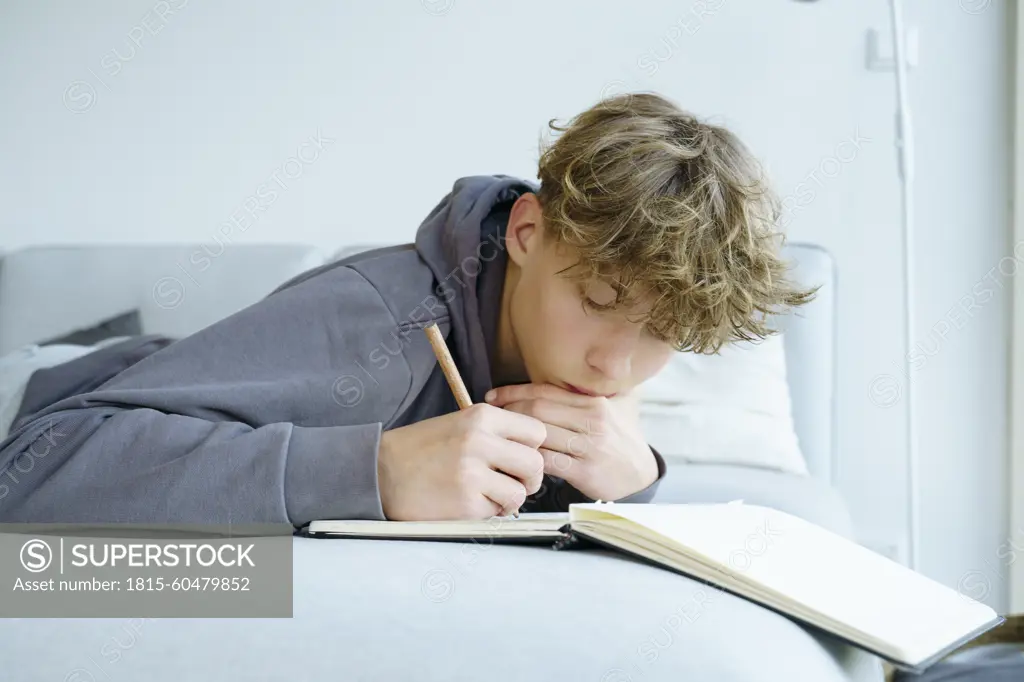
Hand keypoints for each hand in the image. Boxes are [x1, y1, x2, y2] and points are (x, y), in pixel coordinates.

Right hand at [377, 404, 546, 520]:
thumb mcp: (461, 424)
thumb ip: (496, 433)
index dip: (533, 449)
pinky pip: (496, 512)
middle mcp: (479, 440)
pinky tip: (467, 503)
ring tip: (488, 495)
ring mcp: (472, 472)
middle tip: (514, 484)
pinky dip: (487, 513)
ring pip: (520, 492)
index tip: (520, 459)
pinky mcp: (465, 502)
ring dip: (509, 500)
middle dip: (530, 480)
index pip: (536, 431)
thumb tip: (533, 452)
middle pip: (535, 464)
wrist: (381, 472)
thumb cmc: (422, 450)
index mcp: (482, 416)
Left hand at [484, 383, 657, 500]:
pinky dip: (529, 459)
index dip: (514, 391)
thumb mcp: (616, 405)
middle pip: (539, 409)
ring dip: (515, 435)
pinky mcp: (585, 471)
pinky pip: (548, 462)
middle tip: (490, 416)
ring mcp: (589, 447)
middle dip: (509, 411)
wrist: (641, 473)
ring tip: (497, 436)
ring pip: (541, 434)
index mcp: (593, 402)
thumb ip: (593, 388)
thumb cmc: (621, 437)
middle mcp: (592, 421)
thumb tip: (579, 364)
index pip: (546, 390)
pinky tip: (515, 459)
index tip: (492, 395)